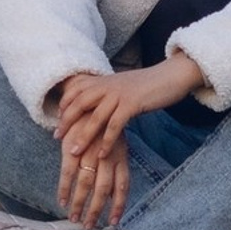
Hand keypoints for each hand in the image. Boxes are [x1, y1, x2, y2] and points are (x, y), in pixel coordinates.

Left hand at [51, 56, 205, 228]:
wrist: (173, 75)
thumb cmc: (150, 84)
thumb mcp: (124, 85)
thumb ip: (110, 93)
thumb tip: (99, 104)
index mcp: (104, 80)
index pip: (76, 90)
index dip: (65, 104)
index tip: (58, 120)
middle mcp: (108, 85)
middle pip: (79, 103)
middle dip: (66, 121)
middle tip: (57, 137)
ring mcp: (119, 94)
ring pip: (95, 117)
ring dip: (83, 136)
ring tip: (73, 152)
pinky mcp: (132, 104)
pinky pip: (115, 125)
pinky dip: (107, 141)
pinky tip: (102, 154)